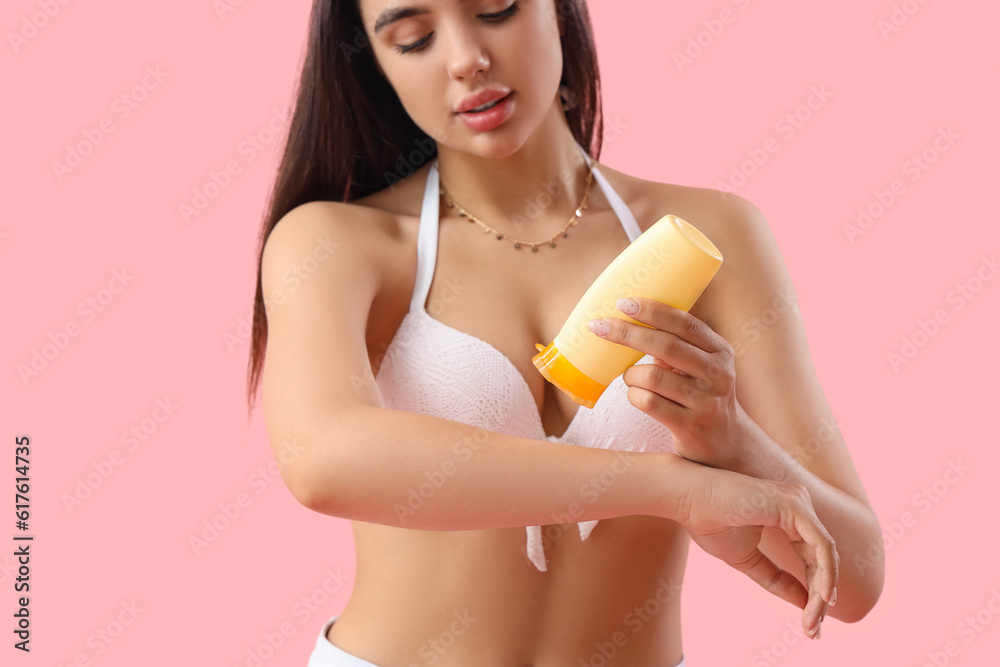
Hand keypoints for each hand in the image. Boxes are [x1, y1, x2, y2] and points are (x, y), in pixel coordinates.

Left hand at [589, 296, 745, 467]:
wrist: (727, 441)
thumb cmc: (701, 394)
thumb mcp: (700, 366)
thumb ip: (675, 344)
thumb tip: (627, 318)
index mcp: (720, 351)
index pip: (685, 324)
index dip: (653, 311)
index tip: (623, 302)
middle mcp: (718, 374)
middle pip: (666, 345)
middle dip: (628, 333)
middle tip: (600, 326)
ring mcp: (706, 402)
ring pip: (653, 377)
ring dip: (631, 374)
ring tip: (629, 376)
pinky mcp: (690, 426)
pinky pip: (649, 403)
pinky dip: (634, 395)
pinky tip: (636, 395)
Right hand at [673, 458, 838, 637]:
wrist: (686, 498)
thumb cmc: (708, 521)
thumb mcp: (747, 559)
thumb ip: (775, 578)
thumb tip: (805, 601)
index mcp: (789, 514)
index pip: (812, 556)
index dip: (814, 589)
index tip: (809, 623)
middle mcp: (798, 504)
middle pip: (823, 558)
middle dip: (821, 597)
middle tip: (813, 631)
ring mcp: (797, 502)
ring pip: (826, 555)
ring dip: (822, 592)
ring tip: (812, 622)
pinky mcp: (793, 506)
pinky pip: (821, 545)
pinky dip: (824, 574)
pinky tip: (820, 597)